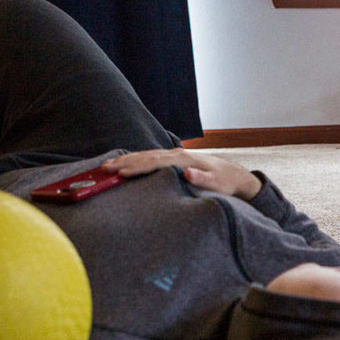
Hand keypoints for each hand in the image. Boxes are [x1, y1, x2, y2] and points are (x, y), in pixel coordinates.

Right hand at [101, 148, 262, 200]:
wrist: (234, 175)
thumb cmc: (225, 183)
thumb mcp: (217, 184)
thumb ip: (202, 179)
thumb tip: (187, 173)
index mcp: (184, 160)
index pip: (155, 163)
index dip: (137, 168)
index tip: (120, 173)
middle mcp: (177, 154)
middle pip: (146, 156)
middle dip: (125, 162)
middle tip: (104, 168)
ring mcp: (175, 155)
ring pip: (146, 155)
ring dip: (127, 159)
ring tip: (108, 165)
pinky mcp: (174, 160)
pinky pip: (151, 158)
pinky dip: (136, 160)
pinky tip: (125, 164)